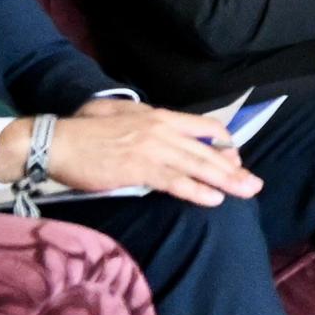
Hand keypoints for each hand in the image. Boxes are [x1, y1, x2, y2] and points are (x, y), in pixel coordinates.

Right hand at [43, 99, 261, 207]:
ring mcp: (152, 149)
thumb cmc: (86, 130)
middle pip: (207, 151)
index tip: (234, 160)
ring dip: (226, 182)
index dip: (224, 145)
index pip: (205, 128)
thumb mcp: (124, 115)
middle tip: (255, 184)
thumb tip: (165, 132)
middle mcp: (162, 130)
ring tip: (246, 192)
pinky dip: (197, 191)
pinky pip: (175, 182)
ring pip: (197, 167)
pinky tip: (214, 199)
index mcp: (161, 116)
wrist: (58, 141)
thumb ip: (149, 122)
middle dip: (234, 169)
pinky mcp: (139, 169)